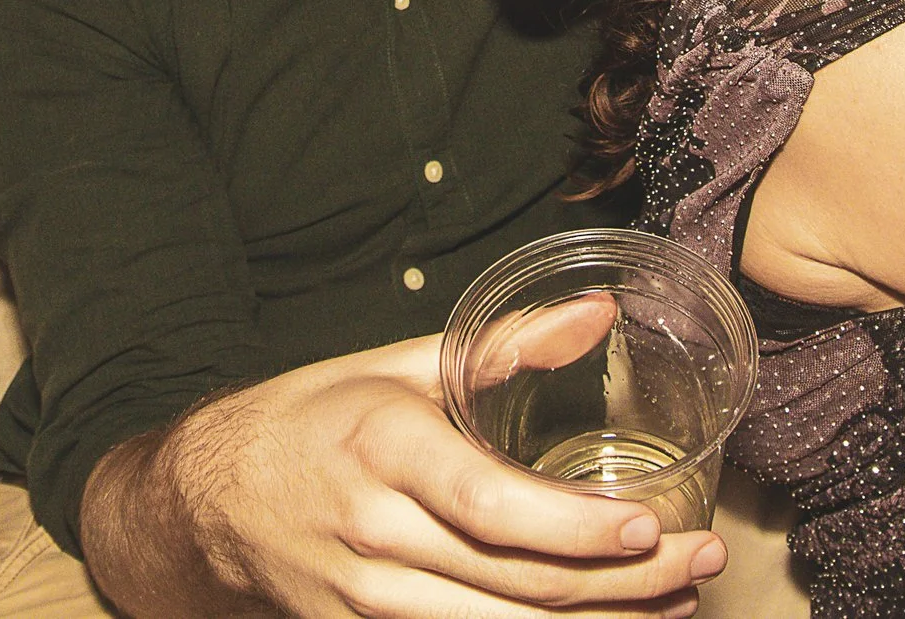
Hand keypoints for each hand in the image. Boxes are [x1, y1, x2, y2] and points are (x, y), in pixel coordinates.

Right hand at [140, 333, 725, 618]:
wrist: (204, 504)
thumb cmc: (308, 423)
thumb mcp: (391, 367)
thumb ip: (498, 347)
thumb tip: (598, 314)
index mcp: (382, 451)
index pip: (490, 505)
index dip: (573, 526)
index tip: (648, 525)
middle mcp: (375, 536)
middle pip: (517, 583)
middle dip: (623, 583)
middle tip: (700, 560)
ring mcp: (369, 603)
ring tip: (676, 600)